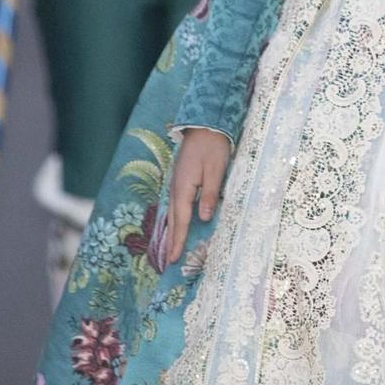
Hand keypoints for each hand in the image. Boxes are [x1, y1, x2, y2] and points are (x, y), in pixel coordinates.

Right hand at [163, 128, 232, 264]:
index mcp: (183, 187)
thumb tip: (204, 218)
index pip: (181, 220)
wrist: (205, 125)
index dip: (178, 240)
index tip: (173, 258)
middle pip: (172, 219)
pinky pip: (175, 204)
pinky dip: (174, 217)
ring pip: (172, 212)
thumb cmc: (213, 147)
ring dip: (171, 230)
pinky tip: (177, 222)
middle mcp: (175, 187)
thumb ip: (209, 195)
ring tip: (170, 247)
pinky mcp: (180, 179)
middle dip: (171, 240)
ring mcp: (176, 183)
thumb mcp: (215, 171)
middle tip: (168, 260)